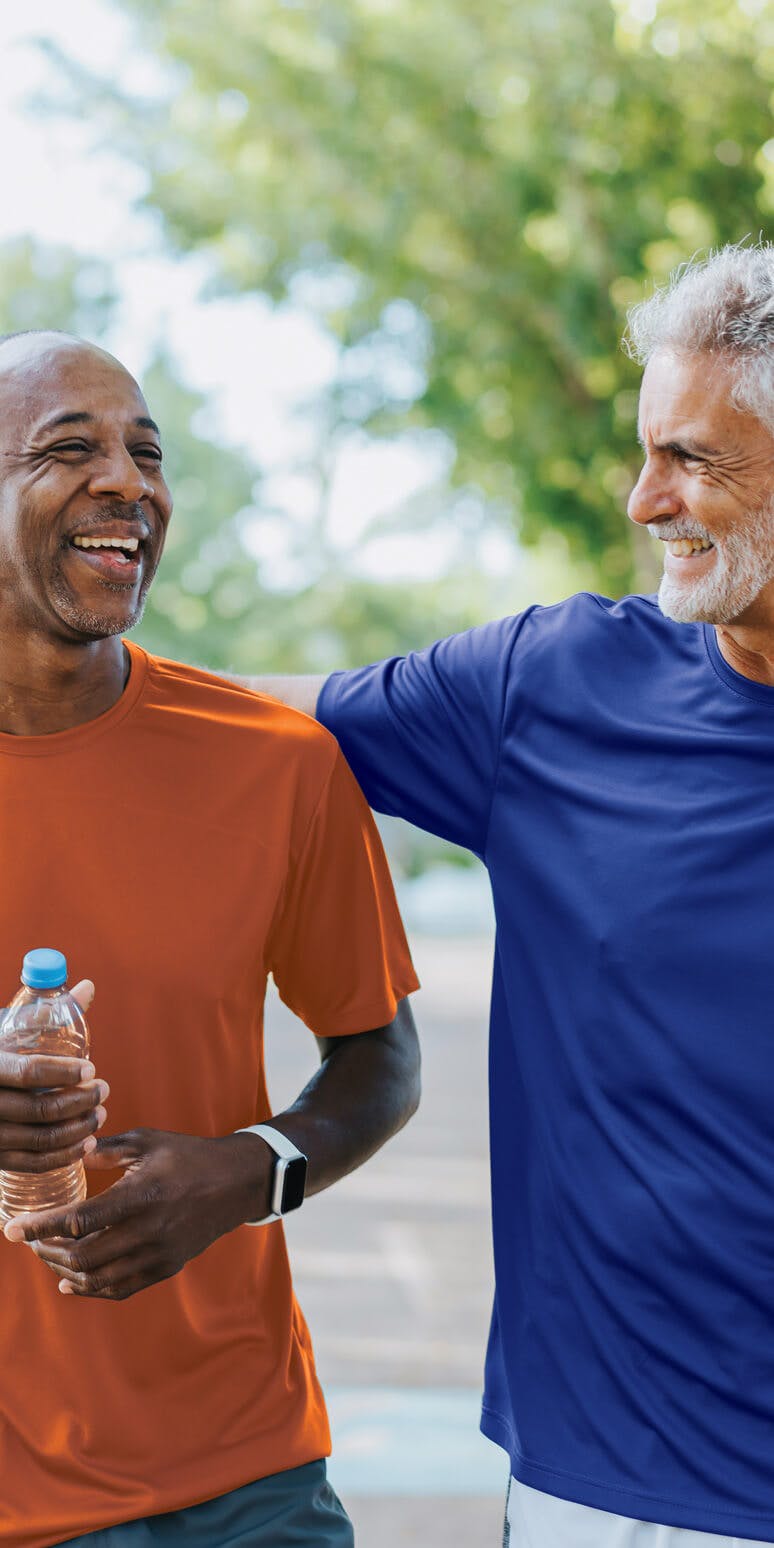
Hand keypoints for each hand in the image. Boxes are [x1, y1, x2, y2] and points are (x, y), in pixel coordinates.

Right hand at [0, 981, 107, 1172]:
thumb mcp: (7, 1032)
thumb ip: (45, 1014)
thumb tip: (88, 987)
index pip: (28, 1072)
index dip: (64, 1072)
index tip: (91, 1068)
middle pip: (40, 1109)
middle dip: (80, 1100)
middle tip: (104, 1090)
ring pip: (41, 1139)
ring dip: (78, 1128)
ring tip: (99, 1114)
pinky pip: (32, 1163)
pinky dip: (63, 1155)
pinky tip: (85, 1142)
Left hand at [3, 1127, 273, 1299]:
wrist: (236, 1184)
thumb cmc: (188, 1155)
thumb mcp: (148, 1141)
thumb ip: (107, 1150)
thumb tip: (73, 1153)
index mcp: (141, 1195)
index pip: (79, 1221)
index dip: (40, 1228)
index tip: (12, 1230)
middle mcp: (149, 1231)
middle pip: (82, 1256)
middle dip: (46, 1252)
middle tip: (29, 1240)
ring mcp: (158, 1254)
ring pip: (98, 1278)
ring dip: (64, 1271)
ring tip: (47, 1257)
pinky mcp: (166, 1267)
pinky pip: (120, 1289)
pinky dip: (91, 1289)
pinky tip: (71, 1282)